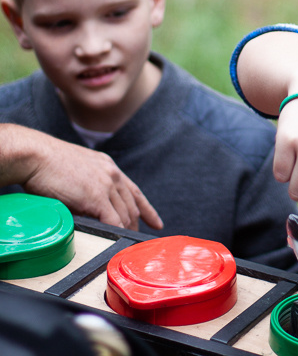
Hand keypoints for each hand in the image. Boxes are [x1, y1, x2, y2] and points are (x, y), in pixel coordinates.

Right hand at [1, 125, 162, 230]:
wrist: (35, 156)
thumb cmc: (47, 163)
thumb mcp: (77, 170)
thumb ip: (89, 185)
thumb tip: (90, 205)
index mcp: (109, 168)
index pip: (135, 192)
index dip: (147, 210)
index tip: (156, 223)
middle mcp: (113, 175)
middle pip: (132, 206)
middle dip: (136, 225)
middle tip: (137, 241)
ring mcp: (106, 185)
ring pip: (125, 214)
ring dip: (127, 231)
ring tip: (127, 246)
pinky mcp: (96, 197)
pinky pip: (113, 221)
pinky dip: (117, 233)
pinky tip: (119, 242)